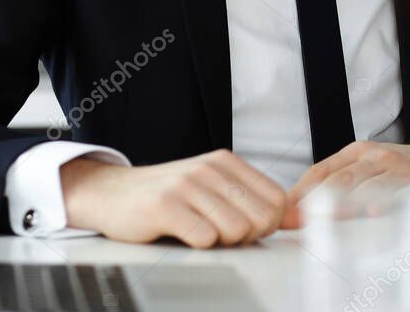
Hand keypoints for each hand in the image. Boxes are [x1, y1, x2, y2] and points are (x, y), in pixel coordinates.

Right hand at [61, 149, 286, 247]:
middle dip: (245, 237)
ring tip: (199, 232)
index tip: (246, 229)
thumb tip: (298, 218)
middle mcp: (209, 168)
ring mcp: (187, 184)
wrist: (112, 194)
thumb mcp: (213, 190)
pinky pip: (204, 238)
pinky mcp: (165, 205)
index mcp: (226, 162)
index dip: (267, 225)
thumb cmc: (166, 196)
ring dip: (220, 243)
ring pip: (235, 230)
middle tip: (218, 233)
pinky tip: (182, 235)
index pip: (276, 200)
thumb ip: (253, 202)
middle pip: (260, 218)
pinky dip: (197, 246)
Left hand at [279, 140, 409, 228]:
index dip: (299, 193)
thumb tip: (299, 209)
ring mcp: (394, 167)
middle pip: (337, 179)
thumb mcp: (366, 169)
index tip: (282, 213)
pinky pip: (396, 191)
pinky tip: (372, 211)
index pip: (320, 172)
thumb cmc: (399, 170)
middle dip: (313, 202)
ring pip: (363, 184)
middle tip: (296, 220)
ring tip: (323, 218)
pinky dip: (382, 201)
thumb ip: (338, 184)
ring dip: (340, 203)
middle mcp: (372, 156)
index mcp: (354, 153)